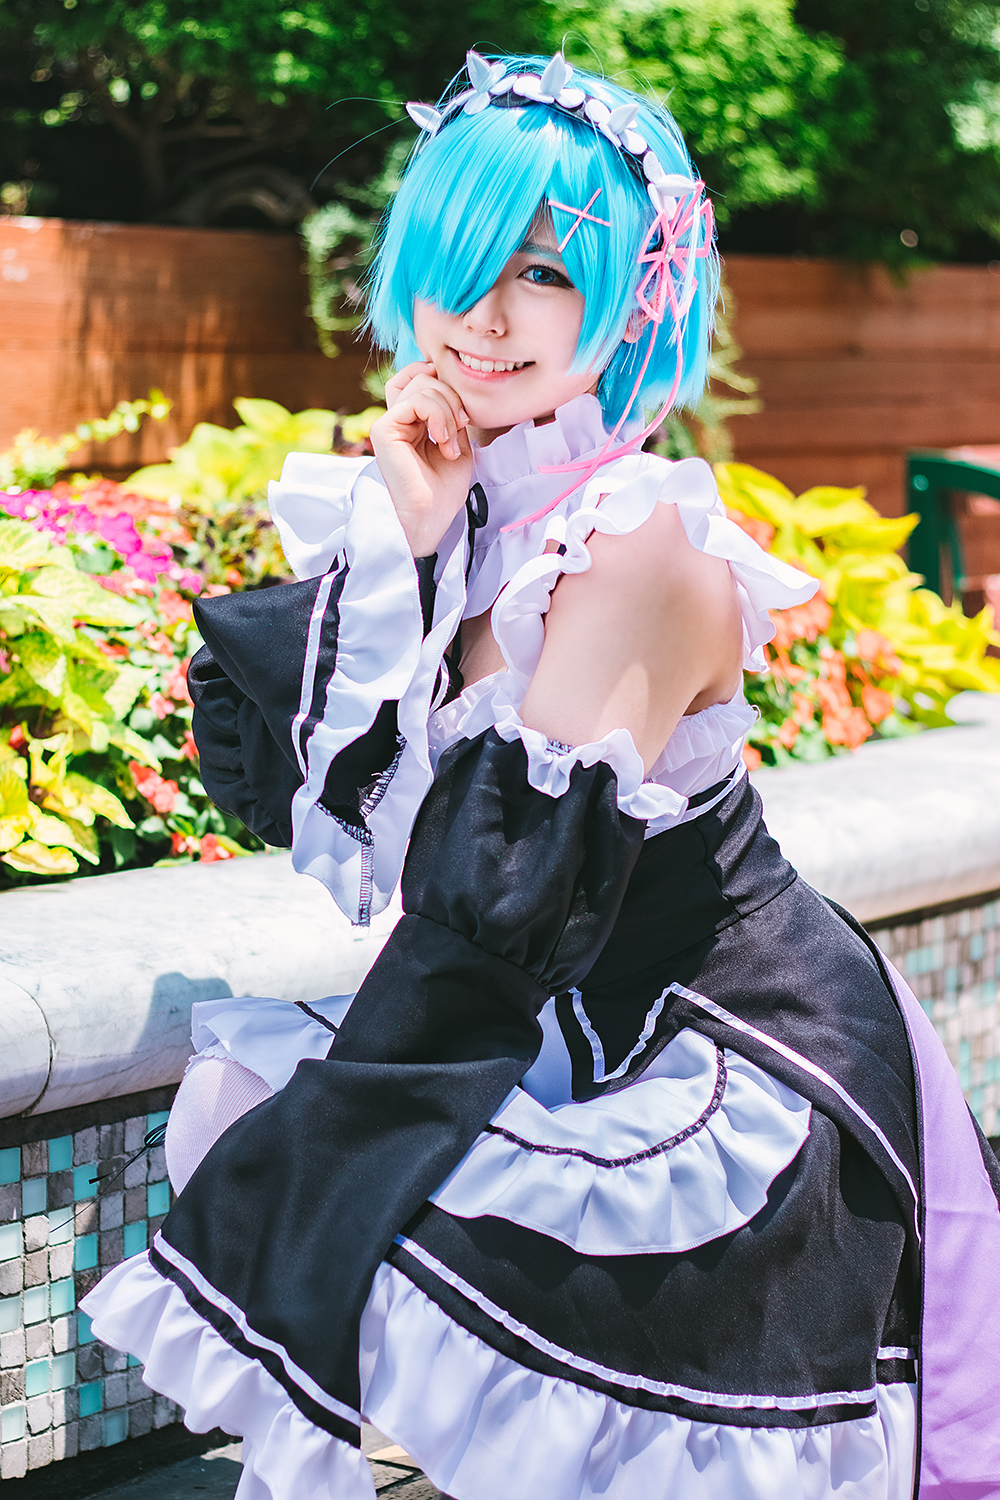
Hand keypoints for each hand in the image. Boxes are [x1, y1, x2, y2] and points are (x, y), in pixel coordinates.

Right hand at [368, 361, 473, 556]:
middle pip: (423, 378)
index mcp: (411, 422)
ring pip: (421, 385)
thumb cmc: (443, 490)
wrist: (431, 517)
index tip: (462, 411)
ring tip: (450, 443)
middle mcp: (397, 420)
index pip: (417, 377)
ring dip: (447, 410)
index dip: (440, 380)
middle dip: (452, 398)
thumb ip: (449, 412)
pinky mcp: (383, 429)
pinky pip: (416, 400)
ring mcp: (388, 423)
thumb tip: (446, 381)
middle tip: (462, 427)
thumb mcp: (456, 442)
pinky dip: (437, 415)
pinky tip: (442, 440)